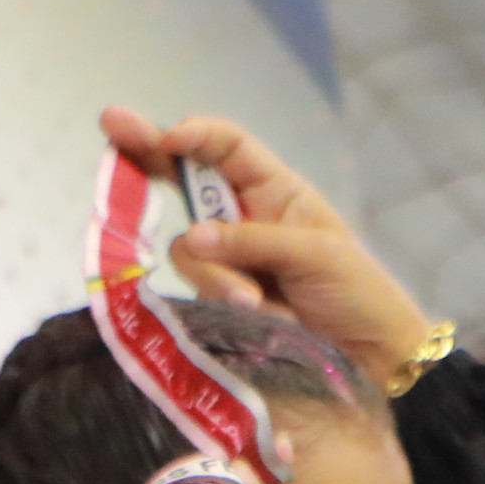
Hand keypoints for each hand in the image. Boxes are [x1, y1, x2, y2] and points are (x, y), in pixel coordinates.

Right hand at [98, 109, 435, 391]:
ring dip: (215, 270)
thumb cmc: (358, 294)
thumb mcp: (316, 255)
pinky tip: (251, 310)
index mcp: (276, 190)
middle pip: (184, 176)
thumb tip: (193, 236)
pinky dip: (218, 295)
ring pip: (188, 246)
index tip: (166, 137)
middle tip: (110, 123)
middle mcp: (243, 218)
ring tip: (254, 301)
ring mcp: (229, 260)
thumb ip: (252, 241)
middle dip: (147, 151)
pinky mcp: (220, 301)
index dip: (195, 135)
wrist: (374, 360)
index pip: (226, 147)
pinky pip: (198, 287)